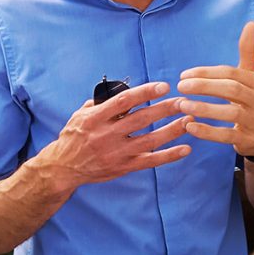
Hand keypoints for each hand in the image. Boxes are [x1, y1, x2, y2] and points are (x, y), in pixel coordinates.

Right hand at [44, 81, 190, 187]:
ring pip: (150, 140)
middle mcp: (107, 135)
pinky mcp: (123, 167)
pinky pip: (150, 161)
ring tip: (190, 120)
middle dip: (165, 109)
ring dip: (172, 130)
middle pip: (141, 119)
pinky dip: (169, 155)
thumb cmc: (73, 137)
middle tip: (184, 101)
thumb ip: (100, 103)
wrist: (63, 167)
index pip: (124, 101)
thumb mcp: (79, 115)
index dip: (145, 92)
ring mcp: (117, 153)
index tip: (163, 86)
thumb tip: (121, 91)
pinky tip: (185, 149)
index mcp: (96, 118)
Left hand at [176, 21, 253, 156]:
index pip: (231, 73)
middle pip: (231, 89)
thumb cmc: (251, 102)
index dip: (206, 73)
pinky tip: (189, 126)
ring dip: (203, 108)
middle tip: (180, 87)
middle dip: (203, 87)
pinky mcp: (249, 140)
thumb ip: (248, 52)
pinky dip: (207, 131)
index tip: (183, 75)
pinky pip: (226, 136)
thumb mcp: (251, 77)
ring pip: (230, 112)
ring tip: (182, 105)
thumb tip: (251, 23)